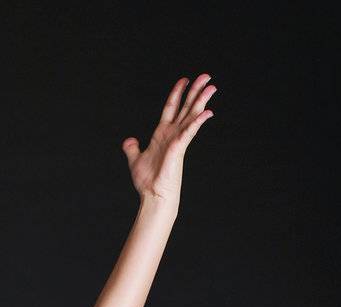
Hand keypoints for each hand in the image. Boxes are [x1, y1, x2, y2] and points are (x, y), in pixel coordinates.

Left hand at [122, 74, 215, 206]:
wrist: (152, 196)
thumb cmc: (147, 181)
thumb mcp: (135, 160)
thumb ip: (132, 148)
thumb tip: (129, 141)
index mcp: (162, 133)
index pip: (171, 107)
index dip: (177, 93)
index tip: (184, 80)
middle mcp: (172, 134)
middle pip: (186, 107)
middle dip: (195, 91)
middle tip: (206, 76)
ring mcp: (177, 140)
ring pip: (192, 115)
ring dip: (202, 100)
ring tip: (212, 86)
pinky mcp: (179, 147)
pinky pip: (190, 131)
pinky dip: (198, 121)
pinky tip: (208, 111)